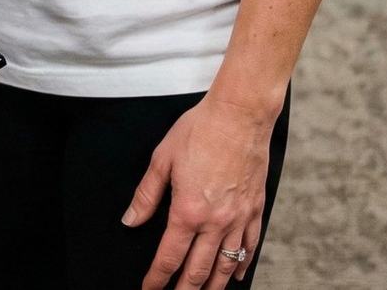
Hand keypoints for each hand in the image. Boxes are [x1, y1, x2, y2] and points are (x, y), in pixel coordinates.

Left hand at [124, 93, 275, 288]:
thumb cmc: (200, 130)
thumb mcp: (162, 158)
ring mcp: (238, 219)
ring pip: (225, 265)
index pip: (169, 257)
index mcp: (188, 211)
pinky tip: (235, 274)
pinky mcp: (255, 209)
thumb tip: (131, 220)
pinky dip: (241, 264)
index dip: (157, 278)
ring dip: (213, 286)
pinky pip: (249, 246)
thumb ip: (147, 194)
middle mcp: (215, 222)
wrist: (239, 115)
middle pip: (198, 270)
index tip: (150, 289)